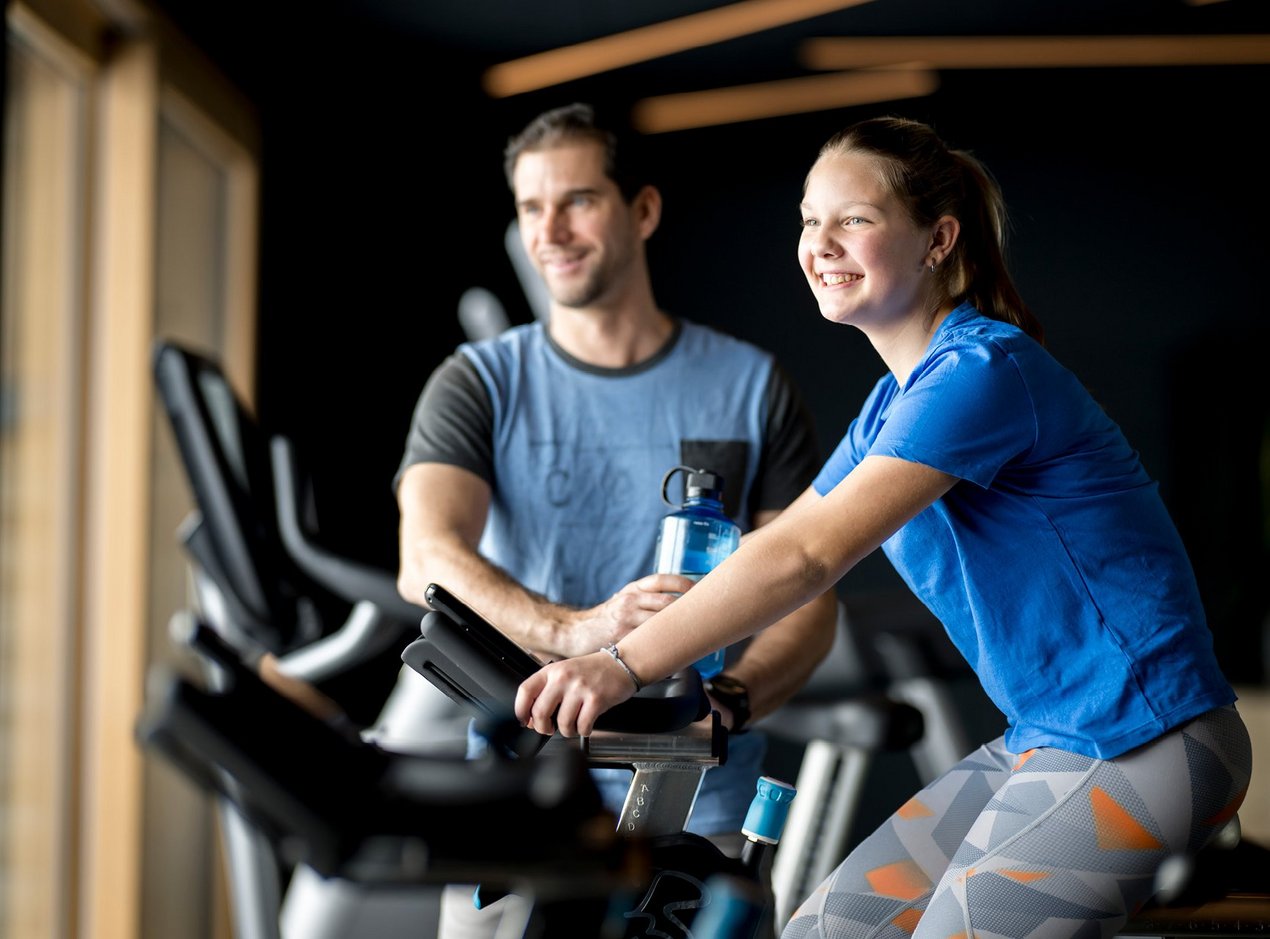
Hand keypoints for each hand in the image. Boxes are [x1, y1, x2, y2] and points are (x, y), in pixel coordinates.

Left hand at [515, 650, 638, 736]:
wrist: (621, 663)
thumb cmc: (593, 671)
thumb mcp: (565, 671)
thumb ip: (548, 690)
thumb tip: (533, 718)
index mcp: (552, 670)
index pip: (525, 691)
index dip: (520, 711)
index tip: (524, 721)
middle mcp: (563, 677)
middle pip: (540, 712)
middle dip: (543, 728)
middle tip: (549, 729)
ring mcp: (579, 688)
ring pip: (562, 723)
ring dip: (567, 731)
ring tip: (573, 725)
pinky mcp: (596, 699)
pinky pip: (582, 726)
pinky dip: (583, 731)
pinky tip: (586, 724)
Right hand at [555, 573, 695, 657]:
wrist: (576, 632)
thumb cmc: (605, 618)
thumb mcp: (624, 599)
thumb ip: (646, 598)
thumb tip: (681, 602)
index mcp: (633, 589)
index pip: (662, 580)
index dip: (683, 584)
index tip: (701, 589)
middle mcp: (630, 600)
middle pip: (667, 601)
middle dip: (688, 609)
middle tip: (706, 615)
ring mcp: (626, 618)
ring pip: (660, 621)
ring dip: (680, 628)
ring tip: (698, 633)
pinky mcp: (622, 637)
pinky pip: (648, 641)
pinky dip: (665, 645)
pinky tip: (677, 651)